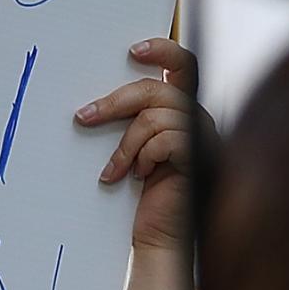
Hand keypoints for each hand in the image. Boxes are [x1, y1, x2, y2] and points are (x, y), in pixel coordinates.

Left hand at [76, 38, 209, 255]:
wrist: (158, 238)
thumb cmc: (146, 196)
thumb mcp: (136, 148)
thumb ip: (135, 119)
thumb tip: (102, 98)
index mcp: (186, 111)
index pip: (184, 66)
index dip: (163, 50)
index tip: (133, 50)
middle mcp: (200, 121)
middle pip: (159, 88)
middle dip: (117, 102)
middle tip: (84, 117)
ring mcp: (204, 140)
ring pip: (156, 117)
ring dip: (126, 144)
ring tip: (115, 170)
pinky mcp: (199, 160)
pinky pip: (165, 140)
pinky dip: (142, 157)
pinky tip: (137, 178)